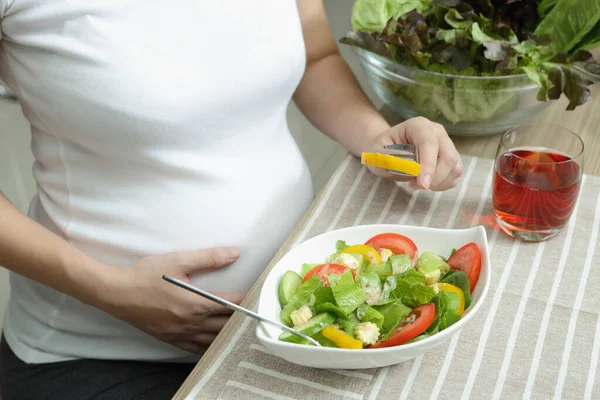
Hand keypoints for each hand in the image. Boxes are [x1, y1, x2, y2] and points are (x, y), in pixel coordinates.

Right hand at [103, 247, 245, 354]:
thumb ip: (209, 258)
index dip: (249, 300)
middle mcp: (192, 323)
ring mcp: (182, 335)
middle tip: (256, 312)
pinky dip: (211, 345)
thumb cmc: (145, 276)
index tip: (260, 296)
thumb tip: (235, 253)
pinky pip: (198, 349)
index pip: (233, 304)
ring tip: (242, 327)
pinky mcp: (172, 340)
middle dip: (243, 319)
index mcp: (197, 304)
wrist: (116, 293)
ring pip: (215, 340)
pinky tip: (217, 341)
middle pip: (227, 325)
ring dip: (230, 334)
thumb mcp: (178, 261)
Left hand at [367, 117, 463, 190]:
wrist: (388, 152)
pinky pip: (455, 175)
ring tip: (416, 183)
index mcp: (418, 125)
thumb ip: (395, 160)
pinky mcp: (451, 159)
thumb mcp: (380, 155)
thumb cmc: (383, 151)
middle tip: (413, 186)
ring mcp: (447, 144)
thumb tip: (414, 168)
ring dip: (437, 182)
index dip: (428, 165)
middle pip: (448, 156)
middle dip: (434, 177)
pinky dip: (442, 184)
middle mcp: (437, 132)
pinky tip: (426, 183)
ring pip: (454, 167)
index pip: (429, 143)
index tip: (422, 184)